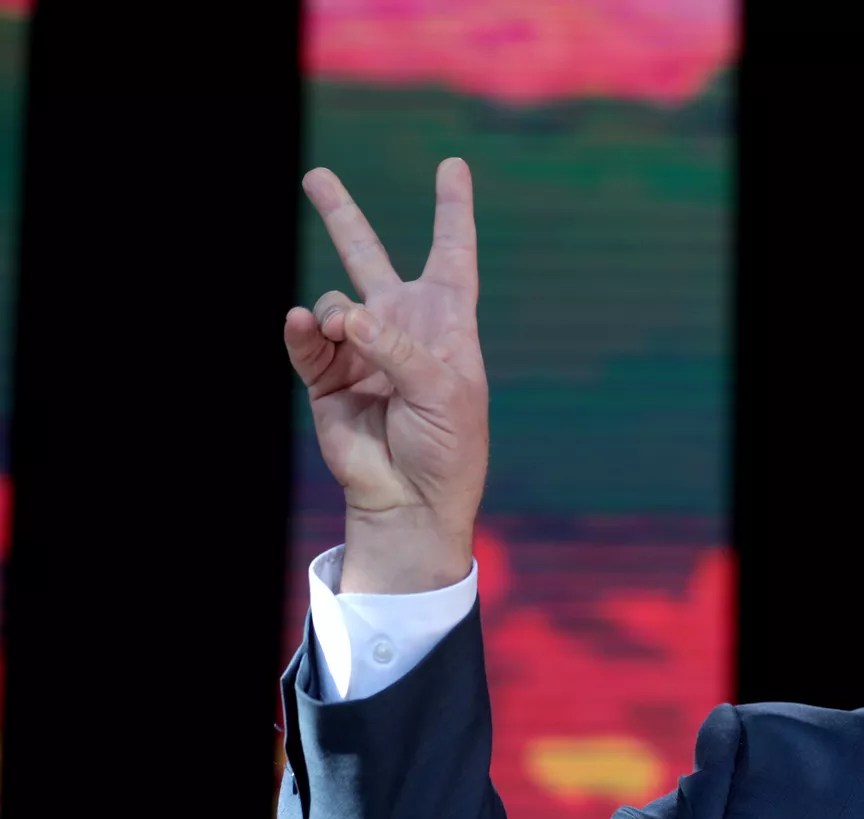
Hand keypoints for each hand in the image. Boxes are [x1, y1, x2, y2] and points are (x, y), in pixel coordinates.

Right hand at [284, 158, 486, 592]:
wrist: (412, 500)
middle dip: (342, 217)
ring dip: (338, 315)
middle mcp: (401, 328)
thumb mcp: (442, 392)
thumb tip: (342, 315)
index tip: (452, 166)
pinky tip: (307, 326)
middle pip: (369, 258)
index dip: (451, 212)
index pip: (452, 255)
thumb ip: (395, 347)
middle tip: (317, 177)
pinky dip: (305, 331)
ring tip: (345, 337)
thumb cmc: (447, 447)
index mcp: (447, 325)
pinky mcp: (326, 375)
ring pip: (333, 301)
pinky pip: (307, 338)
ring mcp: (360, 349)